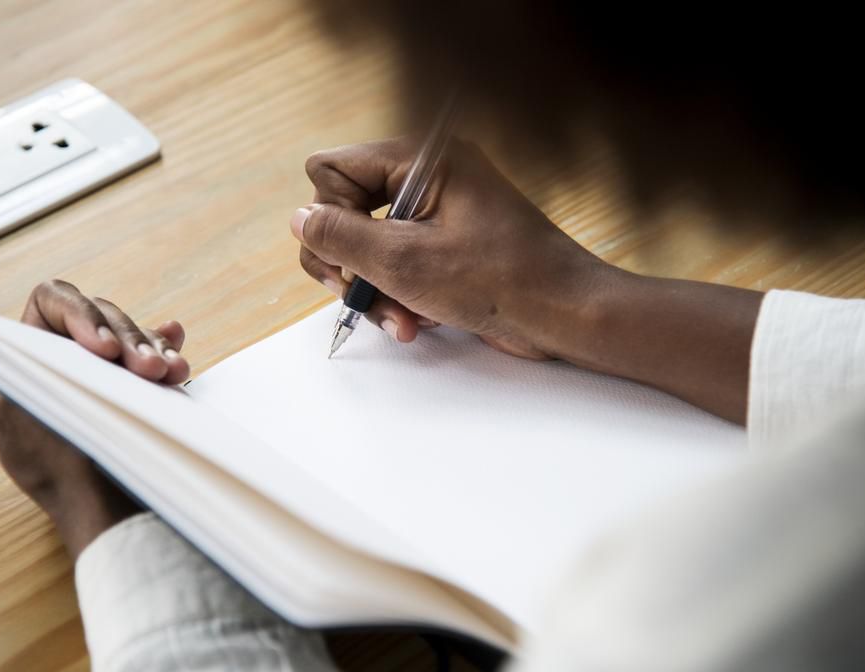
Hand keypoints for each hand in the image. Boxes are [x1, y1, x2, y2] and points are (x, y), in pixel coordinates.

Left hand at [0, 280, 190, 558]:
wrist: (108, 510)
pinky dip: (169, 354)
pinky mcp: (139, 386)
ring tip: (170, 374)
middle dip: (128, 337)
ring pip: (134, 333)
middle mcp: (70, 353)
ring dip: (153, 349)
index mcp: (32, 349)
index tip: (101, 349)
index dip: (80, 313)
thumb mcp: (7, 417)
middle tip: (146, 371)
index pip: (53, 301)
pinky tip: (178, 363)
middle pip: (102, 313)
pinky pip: (158, 354)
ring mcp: (107, 369)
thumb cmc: (56, 469)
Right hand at [291, 137, 606, 358]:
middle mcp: (427, 177)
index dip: (328, 217)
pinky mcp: (445, 245)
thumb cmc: (502, 280)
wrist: (565, 314)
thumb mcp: (404, 261)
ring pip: (367, 244)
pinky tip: (415, 321)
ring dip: (374, 289)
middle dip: (349, 263)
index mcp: (422, 158)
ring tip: (400, 320)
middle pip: (344, 209)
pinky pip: (396, 263)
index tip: (347, 259)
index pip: (330, 169)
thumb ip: (339, 237)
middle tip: (360, 296)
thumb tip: (299, 219)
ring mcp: (437, 212)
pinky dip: (397, 295)